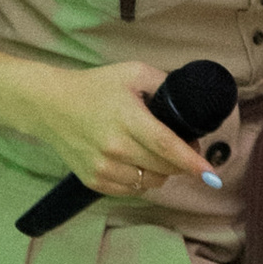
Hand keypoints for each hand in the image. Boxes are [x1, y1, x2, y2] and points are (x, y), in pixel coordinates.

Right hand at [26, 58, 217, 197]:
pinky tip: (139, 163)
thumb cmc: (94, 87)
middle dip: (182, 162)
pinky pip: (131, 190)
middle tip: (184, 147)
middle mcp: (114, 148)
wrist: (51, 105)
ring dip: (163, 172)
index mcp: (127, 119)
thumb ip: (163, 83)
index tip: (211, 174)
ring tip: (158, 154)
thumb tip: (189, 99)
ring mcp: (102, 167)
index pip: (165, 146)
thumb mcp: (133, 72)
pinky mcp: (93, 181)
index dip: (191, 161)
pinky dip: (142, 180)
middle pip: (163, 167)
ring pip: (150, 183)